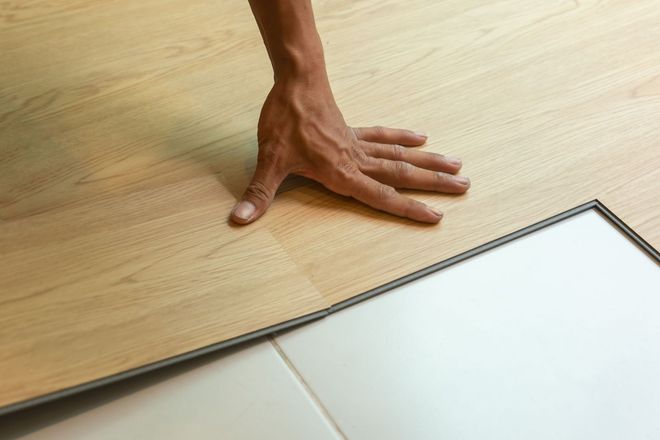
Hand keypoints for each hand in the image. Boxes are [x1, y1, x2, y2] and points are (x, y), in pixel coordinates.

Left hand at [230, 78, 469, 224]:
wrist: (295, 82)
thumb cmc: (285, 121)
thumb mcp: (270, 160)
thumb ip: (259, 192)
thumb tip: (240, 219)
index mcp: (342, 173)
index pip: (383, 196)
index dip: (409, 209)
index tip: (437, 216)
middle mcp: (356, 160)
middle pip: (402, 174)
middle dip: (433, 184)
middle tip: (465, 187)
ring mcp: (357, 144)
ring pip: (400, 156)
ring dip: (429, 162)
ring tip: (456, 165)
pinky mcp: (353, 130)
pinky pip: (383, 136)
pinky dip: (403, 138)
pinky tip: (421, 139)